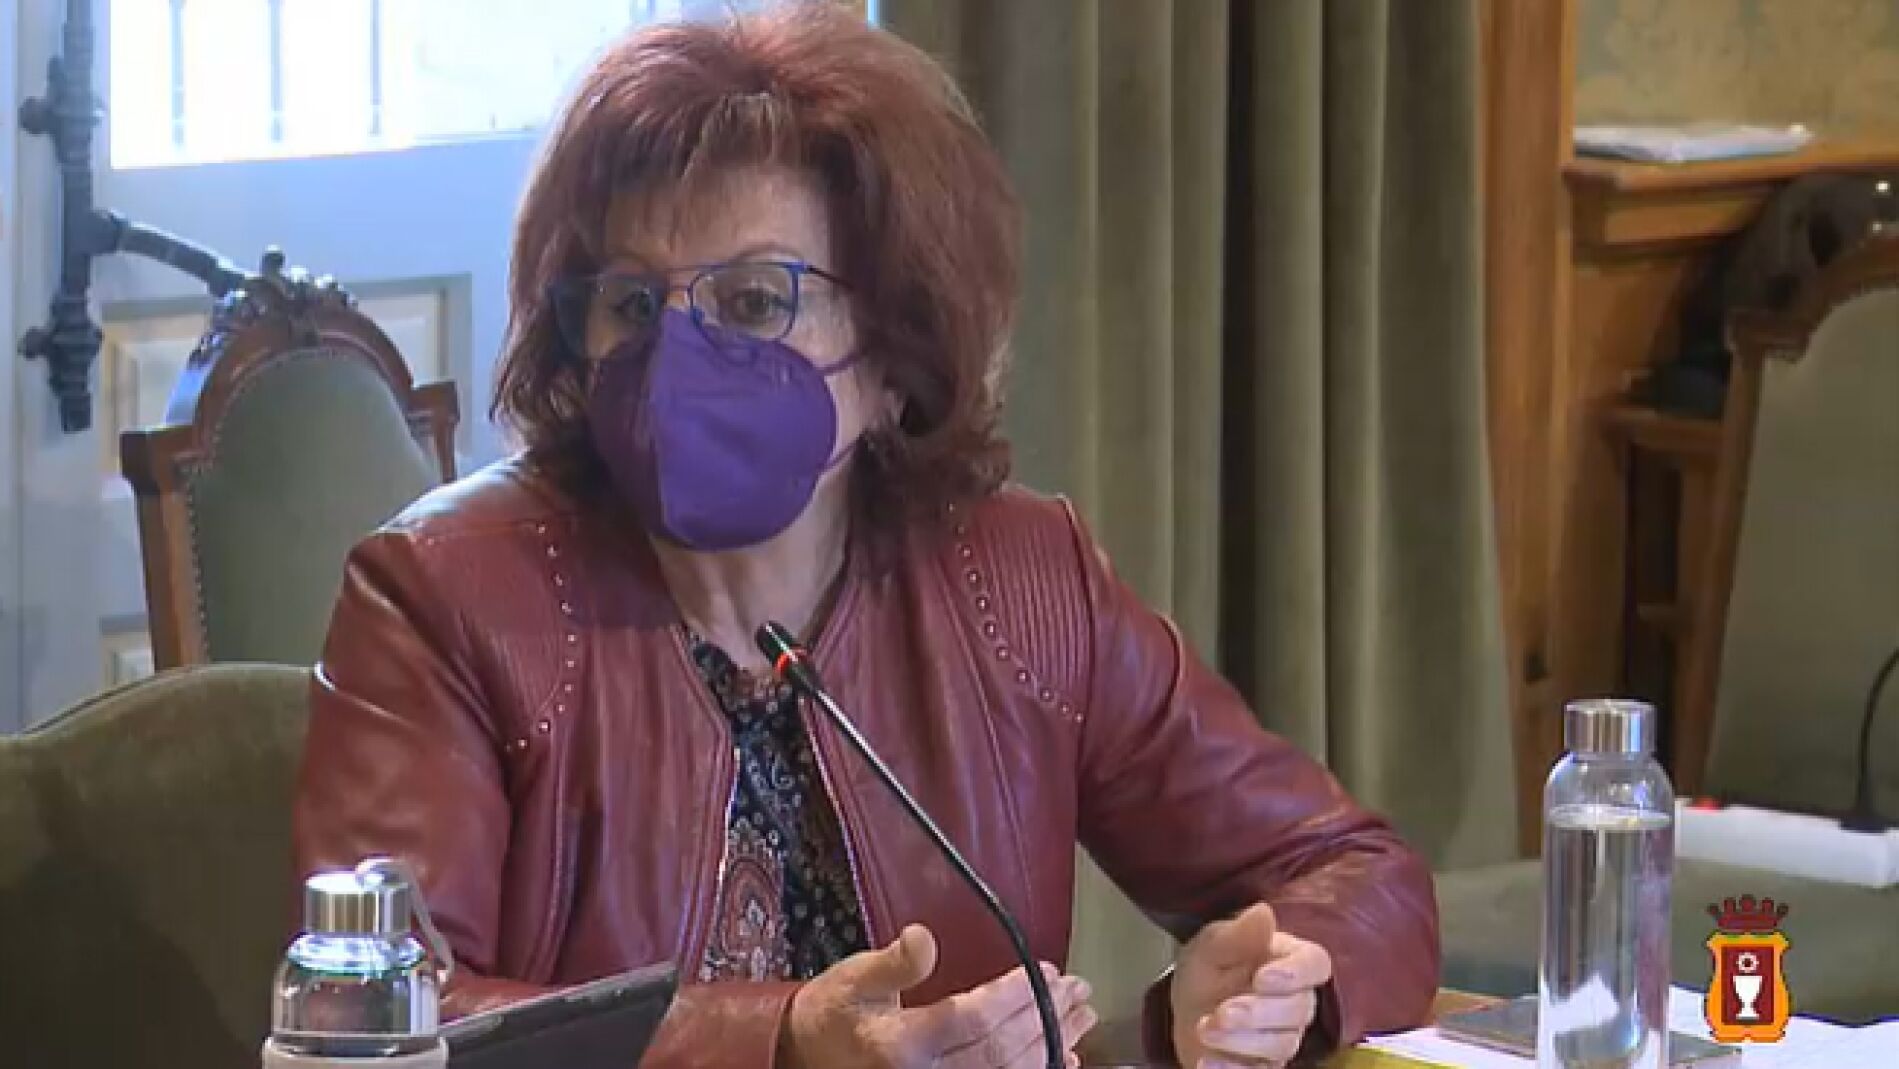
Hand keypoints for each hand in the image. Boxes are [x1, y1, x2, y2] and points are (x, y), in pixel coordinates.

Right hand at [780, 924, 1098, 1068]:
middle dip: (1048, 1019)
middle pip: (1003, 1052)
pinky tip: (1068, 1059)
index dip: (1017, 996)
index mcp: (901, 1045)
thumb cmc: (834, 1012)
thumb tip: (923, 936)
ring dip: (1055, 1047)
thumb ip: (893, 963)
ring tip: (1082, 1017)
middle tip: (1079, 991)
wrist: (807, 1060)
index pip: (974, 1020)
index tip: (1050, 971)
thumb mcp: (854, 978)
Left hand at [1170, 904, 1332, 1068]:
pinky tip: (1205, 1062)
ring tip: (1205, 1029)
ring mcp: (1283, 1036)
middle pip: (1298, 1010)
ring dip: (1242, 1041)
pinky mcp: (1265, 1065)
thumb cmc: (1210, 966)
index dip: (1295, 974)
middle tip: (1222, 1012)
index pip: (1315, 964)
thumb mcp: (1213, 944)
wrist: (1187, 1005)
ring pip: (1282, 1045)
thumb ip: (1239, 934)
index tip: (1262, 978)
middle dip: (1259, 1013)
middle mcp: (1296, 1000)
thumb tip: (1264, 912)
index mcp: (1289, 960)